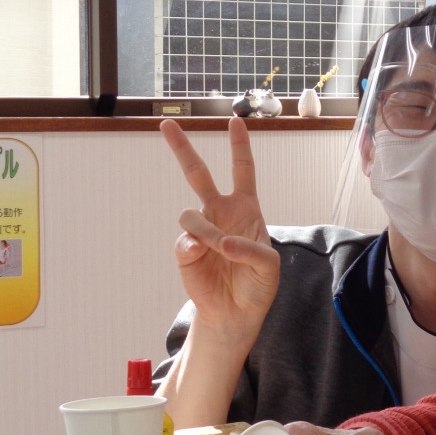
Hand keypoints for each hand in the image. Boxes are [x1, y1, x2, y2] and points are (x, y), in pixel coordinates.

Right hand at [161, 117, 279, 335]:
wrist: (237, 312)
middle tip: (166, 124)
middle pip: (198, 174)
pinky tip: (203, 257)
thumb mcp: (269, 266)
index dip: (239, 147)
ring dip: (207, 232)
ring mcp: (200, 230)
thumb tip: (220, 241)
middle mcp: (220, 213)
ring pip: (190, 213)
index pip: (243, 171)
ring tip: (220, 251)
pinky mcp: (185, 250)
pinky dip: (195, 249)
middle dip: (182, 149)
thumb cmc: (258, 284)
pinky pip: (184, 241)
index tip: (235, 121)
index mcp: (246, 209)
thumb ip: (251, 250)